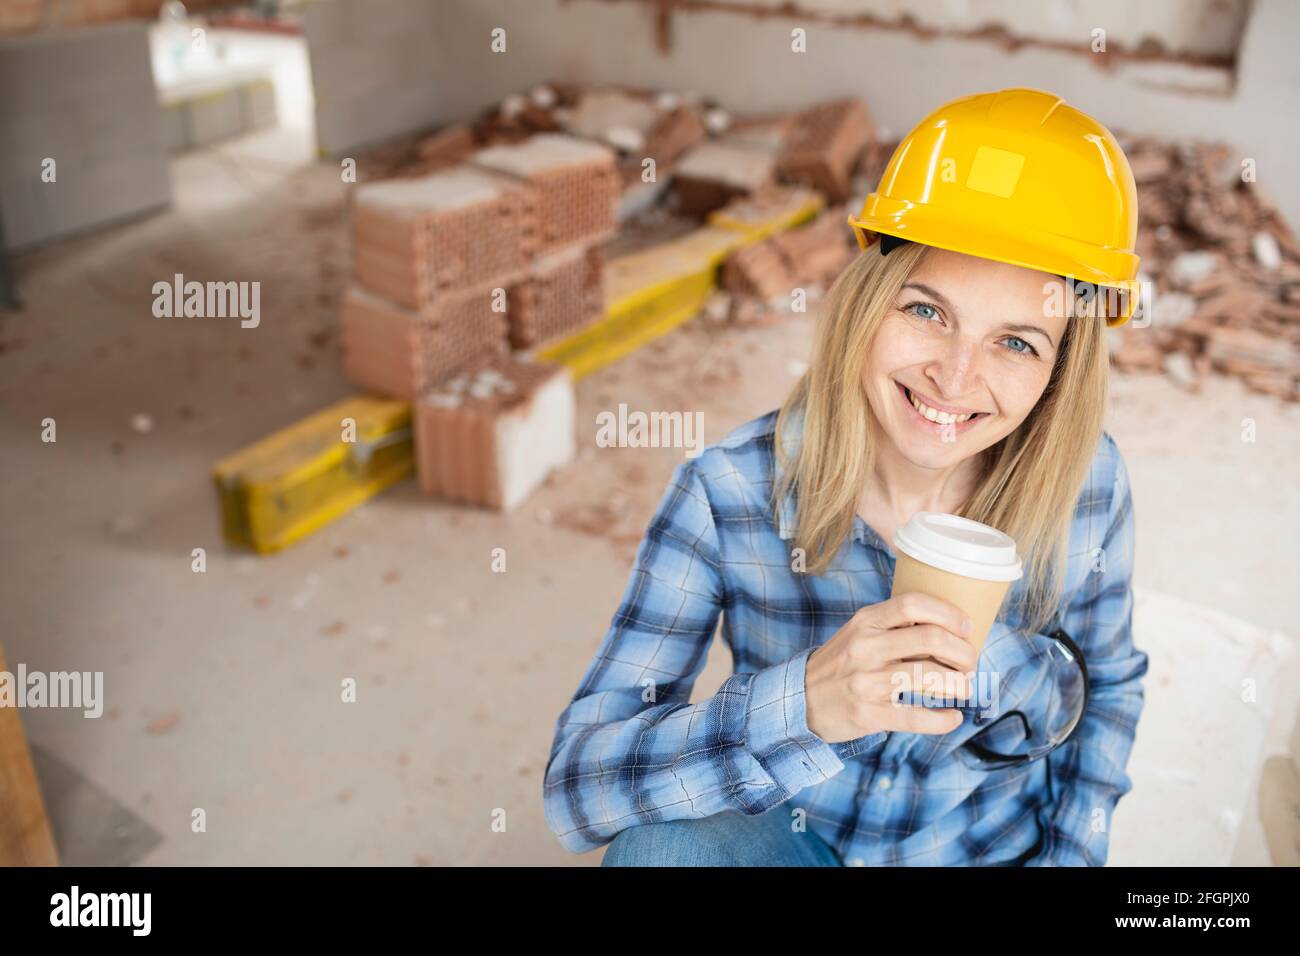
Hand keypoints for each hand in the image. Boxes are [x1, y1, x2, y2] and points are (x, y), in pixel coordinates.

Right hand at [804, 591, 977, 742]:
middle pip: (931, 638)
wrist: (800, 699)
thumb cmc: (841, 664)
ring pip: (930, 677)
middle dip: (963, 652)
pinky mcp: (868, 714)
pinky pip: (917, 717)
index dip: (948, 613)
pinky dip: (944, 720)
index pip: (913, 604)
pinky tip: (952, 717)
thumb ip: (895, 626)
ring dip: (959, 684)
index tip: (966, 627)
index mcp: (866, 621)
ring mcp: (866, 682)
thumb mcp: (859, 632)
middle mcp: (866, 647)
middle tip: (970, 662)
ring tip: (964, 687)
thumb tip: (949, 628)